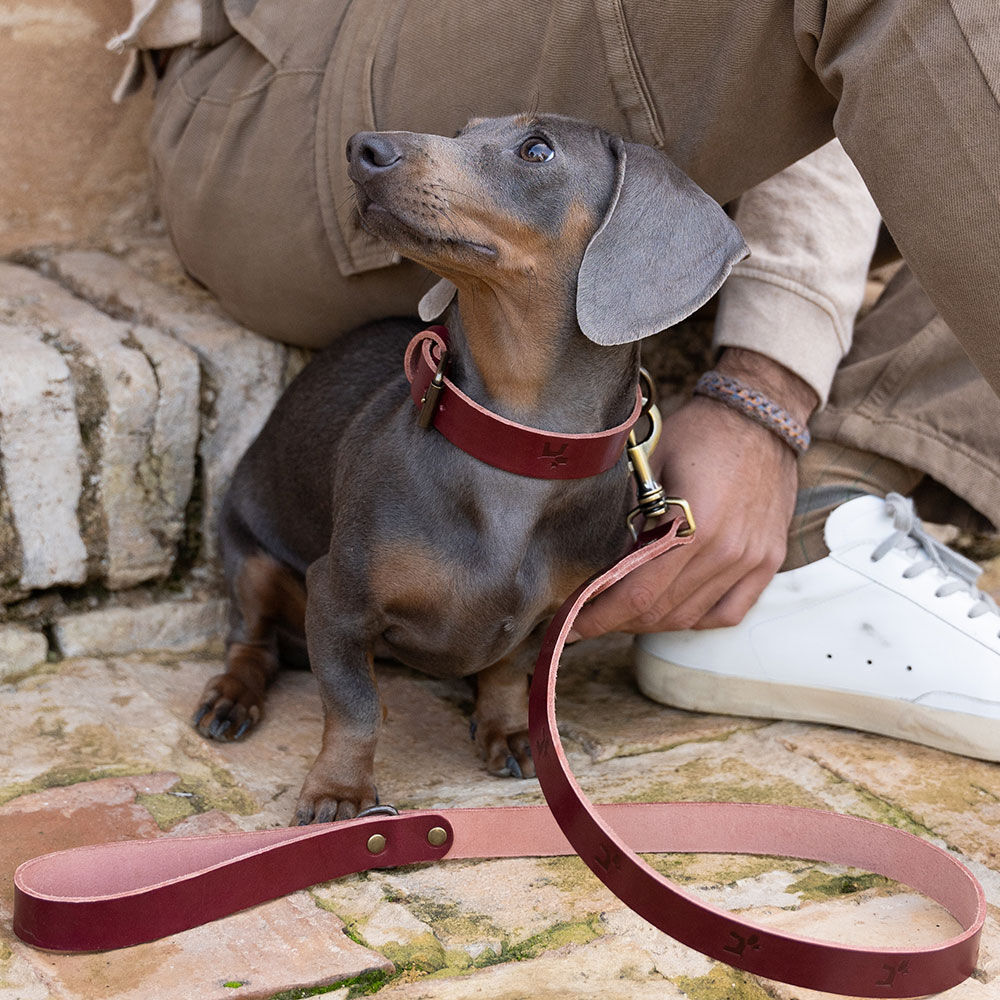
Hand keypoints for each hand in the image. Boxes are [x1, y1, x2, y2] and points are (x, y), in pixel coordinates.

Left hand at [571, 350, 815, 635]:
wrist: (762, 416)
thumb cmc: (700, 433)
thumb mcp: (648, 463)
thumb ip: (626, 512)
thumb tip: (595, 558)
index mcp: (694, 526)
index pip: (637, 594)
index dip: (598, 616)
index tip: (571, 625)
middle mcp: (726, 551)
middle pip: (660, 612)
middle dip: (617, 620)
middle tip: (589, 615)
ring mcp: (751, 560)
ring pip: (690, 617)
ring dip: (651, 621)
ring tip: (623, 611)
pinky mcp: (768, 561)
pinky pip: (728, 613)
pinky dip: (694, 618)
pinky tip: (670, 608)